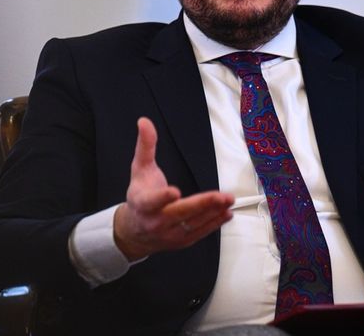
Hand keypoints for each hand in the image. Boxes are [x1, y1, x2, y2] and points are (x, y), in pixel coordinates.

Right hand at [113, 117, 233, 260]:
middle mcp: (156, 221)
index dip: (162, 197)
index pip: (152, 201)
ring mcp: (169, 234)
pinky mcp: (182, 241)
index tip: (174, 191)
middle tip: (221, 196)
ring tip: (228, 200)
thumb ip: (145, 146)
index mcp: (143, 203)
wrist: (135, 231)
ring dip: (213, 212)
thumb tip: (144, 121)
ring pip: (194, 224)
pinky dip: (214, 223)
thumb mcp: (139, 169)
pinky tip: (226, 213)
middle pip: (181, 213)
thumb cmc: (140, 196)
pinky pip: (200, 232)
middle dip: (202, 204)